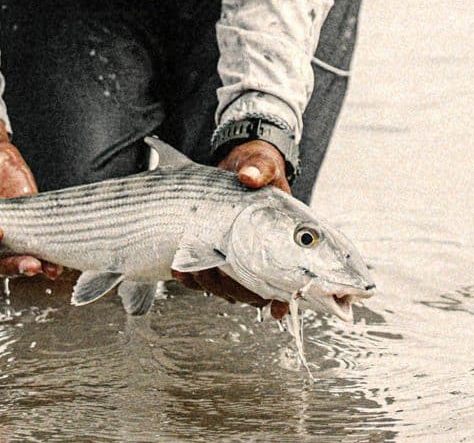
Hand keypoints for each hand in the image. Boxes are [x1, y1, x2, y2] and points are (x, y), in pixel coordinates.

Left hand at [170, 139, 290, 318]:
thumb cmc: (258, 169)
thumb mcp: (262, 164)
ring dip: (208, 283)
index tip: (276, 309)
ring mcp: (242, 259)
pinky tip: (181, 267)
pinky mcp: (219, 258)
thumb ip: (259, 169)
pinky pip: (207, 282)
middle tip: (213, 267)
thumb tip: (249, 176)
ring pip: (230, 290)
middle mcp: (266, 255)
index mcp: (286, 239)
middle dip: (233, 286)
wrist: (237, 170)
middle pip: (256, 291)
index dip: (284, 298)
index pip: (292, 277)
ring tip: (188, 264)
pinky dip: (192, 279)